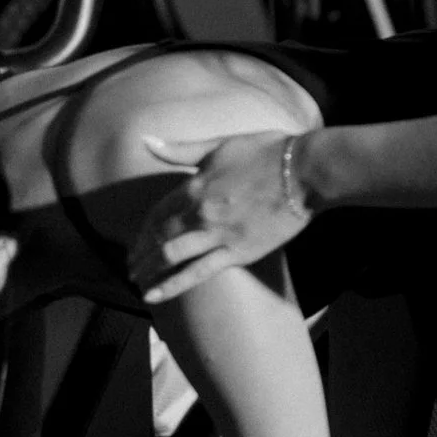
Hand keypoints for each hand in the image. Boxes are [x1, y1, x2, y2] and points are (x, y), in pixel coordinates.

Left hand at [134, 129, 314, 303]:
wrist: (305, 172)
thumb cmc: (267, 153)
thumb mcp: (220, 145)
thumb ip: (181, 149)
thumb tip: (145, 140)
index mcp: (194, 185)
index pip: (157, 212)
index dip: (143, 229)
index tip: (135, 241)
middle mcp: (199, 211)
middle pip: (159, 235)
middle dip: (140, 252)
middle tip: (131, 265)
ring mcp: (217, 234)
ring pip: (170, 255)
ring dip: (148, 269)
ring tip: (137, 280)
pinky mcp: (237, 252)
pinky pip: (197, 272)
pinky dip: (171, 285)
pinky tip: (153, 296)